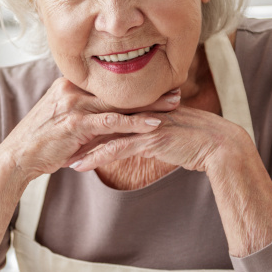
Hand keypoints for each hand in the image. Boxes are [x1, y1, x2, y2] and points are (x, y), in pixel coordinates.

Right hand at [0, 77, 180, 183]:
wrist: (16, 157)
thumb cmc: (39, 143)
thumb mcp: (62, 121)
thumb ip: (83, 114)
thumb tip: (104, 118)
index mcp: (69, 84)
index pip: (110, 83)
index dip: (136, 84)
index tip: (160, 83)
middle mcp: (71, 89)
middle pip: (118, 89)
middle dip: (149, 91)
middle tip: (176, 89)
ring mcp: (73, 105)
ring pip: (119, 103)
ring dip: (149, 105)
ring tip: (174, 105)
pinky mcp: (75, 124)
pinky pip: (111, 122)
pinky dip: (135, 123)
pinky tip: (154, 125)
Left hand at [67, 105, 247, 173]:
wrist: (219, 146)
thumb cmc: (194, 140)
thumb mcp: (165, 131)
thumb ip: (146, 129)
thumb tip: (131, 136)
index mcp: (141, 105)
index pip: (105, 109)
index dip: (83, 119)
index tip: (64, 130)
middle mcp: (140, 110)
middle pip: (98, 117)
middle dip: (74, 131)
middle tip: (52, 142)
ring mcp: (144, 123)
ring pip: (103, 132)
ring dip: (79, 146)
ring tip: (58, 157)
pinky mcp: (150, 139)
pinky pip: (117, 148)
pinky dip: (96, 157)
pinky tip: (79, 166)